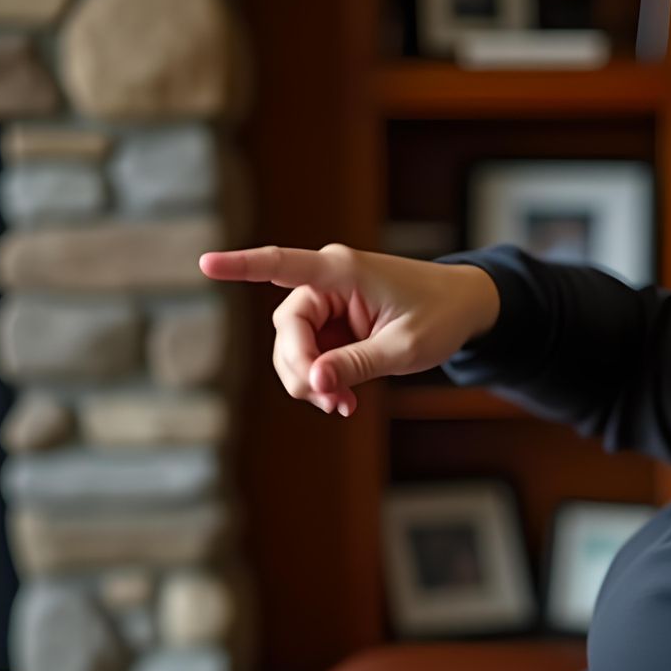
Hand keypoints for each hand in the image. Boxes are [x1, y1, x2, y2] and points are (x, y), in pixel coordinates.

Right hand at [197, 243, 498, 417]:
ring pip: (293, 347)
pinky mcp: (334, 324)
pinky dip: (322, 381)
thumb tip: (314, 382)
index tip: (205, 263)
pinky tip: (342, 402)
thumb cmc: (441, 316)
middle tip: (330, 403)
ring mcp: (329, 304)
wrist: (465, 308)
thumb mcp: (404, 348)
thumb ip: (356, 364)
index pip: (282, 264)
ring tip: (342, 407)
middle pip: (287, 329)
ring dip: (311, 380)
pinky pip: (312, 355)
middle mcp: (328, 281)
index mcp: (343, 271)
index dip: (242, 265)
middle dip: (301, 370)